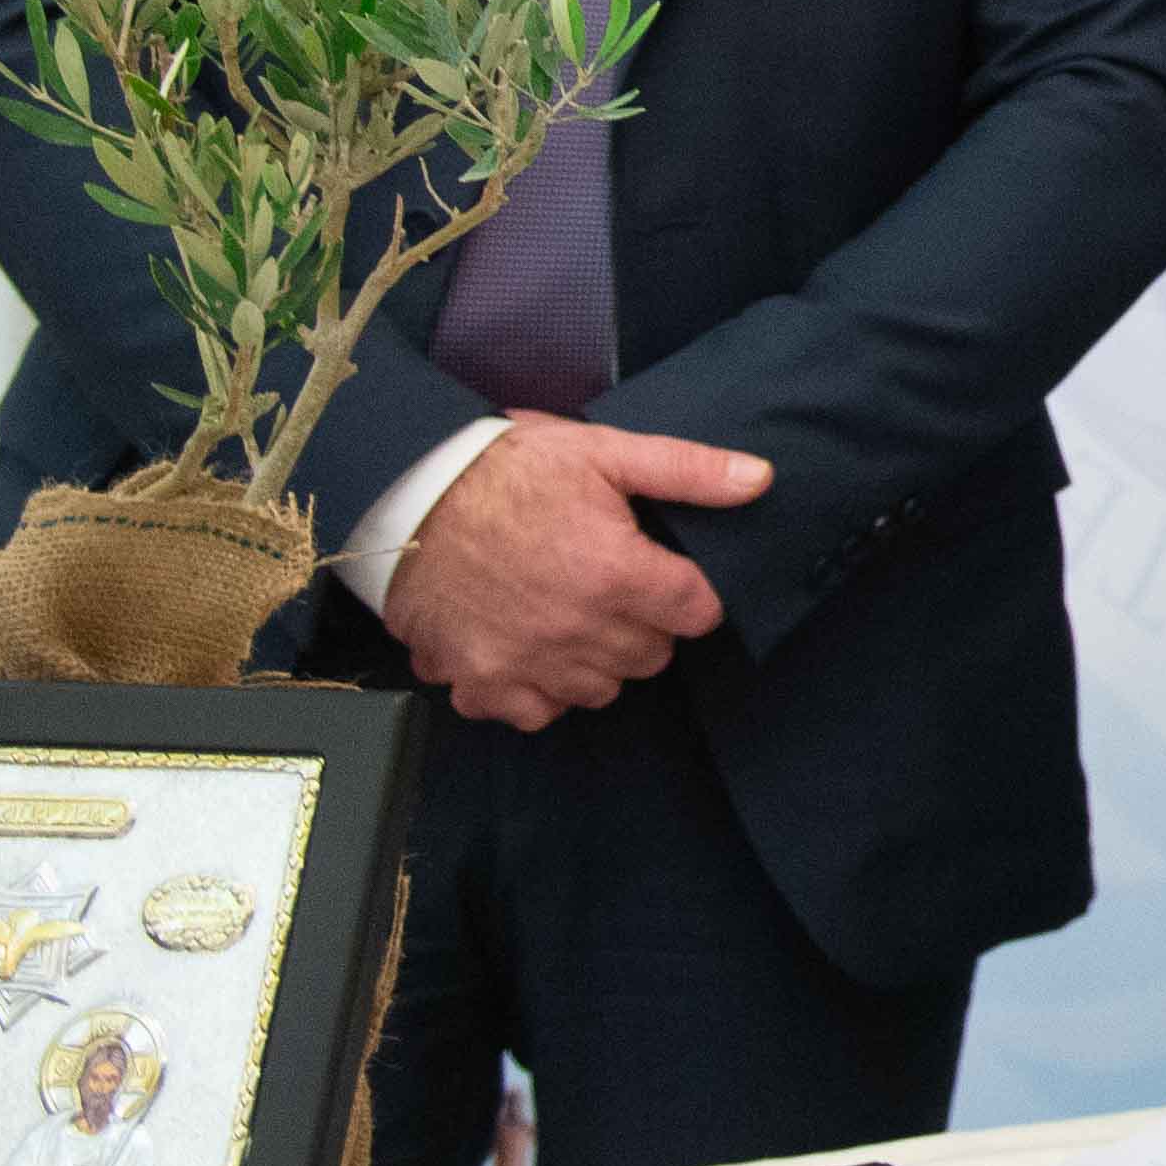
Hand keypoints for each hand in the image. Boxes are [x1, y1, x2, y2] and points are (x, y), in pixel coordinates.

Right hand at [377, 417, 765, 730]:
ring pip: (602, 688)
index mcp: (616, 574)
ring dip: (597, 658)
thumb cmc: (506, 470)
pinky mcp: (482, 682)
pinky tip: (530, 646)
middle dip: (645, 623)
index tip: (666, 574)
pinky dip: (538, 689)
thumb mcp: (602, 452)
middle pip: (652, 654)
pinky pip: (537, 712)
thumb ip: (687, 470)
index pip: (699, 612)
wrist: (406, 496)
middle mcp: (578, 630)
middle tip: (612, 584)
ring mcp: (528, 663)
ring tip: (571, 611)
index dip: (689, 591)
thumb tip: (759, 480)